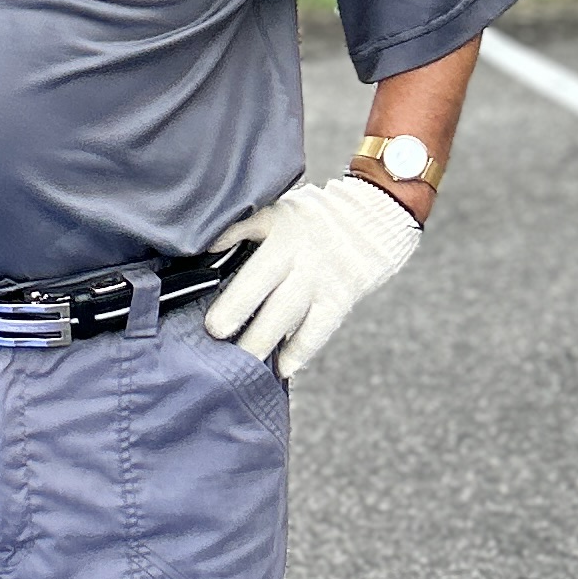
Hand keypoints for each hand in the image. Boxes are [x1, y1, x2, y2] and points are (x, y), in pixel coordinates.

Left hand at [204, 174, 420, 380]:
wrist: (371, 220)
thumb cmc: (309, 218)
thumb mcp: (276, 210)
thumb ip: (243, 229)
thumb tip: (206, 249)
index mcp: (280, 230)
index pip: (251, 251)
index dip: (231, 279)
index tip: (210, 309)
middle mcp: (301, 256)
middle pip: (265, 287)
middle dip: (239, 312)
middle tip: (215, 334)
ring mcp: (321, 281)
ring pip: (288, 315)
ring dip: (263, 340)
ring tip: (240, 362)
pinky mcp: (339, 300)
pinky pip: (317, 329)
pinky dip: (299, 350)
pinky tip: (281, 368)